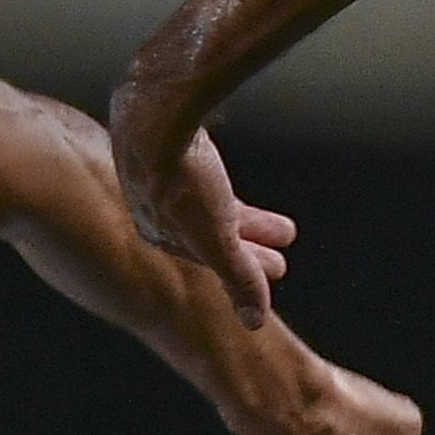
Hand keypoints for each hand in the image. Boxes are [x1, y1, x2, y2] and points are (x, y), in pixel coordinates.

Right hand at [108, 89, 292, 327]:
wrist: (157, 113)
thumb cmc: (181, 179)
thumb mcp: (218, 239)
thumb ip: (237, 278)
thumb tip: (254, 321)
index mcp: (157, 232)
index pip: (207, 259)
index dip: (243, 268)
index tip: (275, 270)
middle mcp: (151, 204)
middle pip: (212, 231)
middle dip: (250, 244)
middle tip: (284, 248)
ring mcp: (157, 168)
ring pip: (210, 202)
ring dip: (249, 219)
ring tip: (283, 226)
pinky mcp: (167, 136)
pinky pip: (201, 168)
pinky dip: (223, 182)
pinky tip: (235, 177)